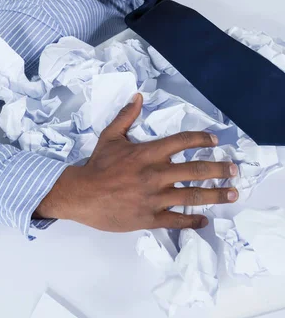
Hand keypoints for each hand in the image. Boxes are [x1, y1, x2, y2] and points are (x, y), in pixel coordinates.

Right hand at [34, 93, 238, 230]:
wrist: (82, 194)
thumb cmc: (97, 165)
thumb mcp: (110, 137)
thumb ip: (126, 117)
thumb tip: (138, 97)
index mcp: (148, 153)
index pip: (181, 142)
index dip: (200, 139)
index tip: (214, 141)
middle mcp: (156, 174)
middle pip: (195, 170)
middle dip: (219, 169)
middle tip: (234, 170)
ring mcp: (155, 198)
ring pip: (192, 196)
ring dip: (215, 195)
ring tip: (232, 194)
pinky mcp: (150, 217)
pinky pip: (176, 220)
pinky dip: (192, 221)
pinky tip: (204, 220)